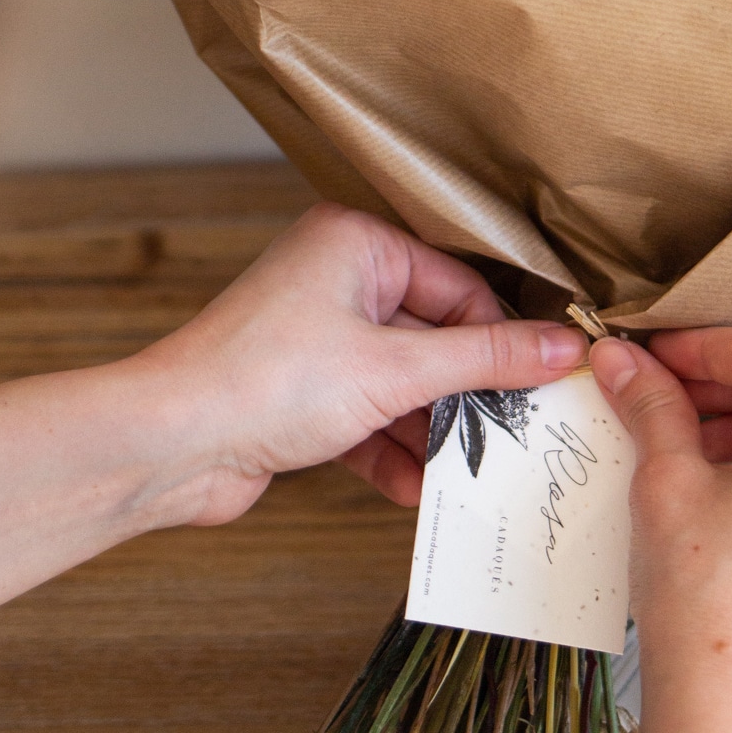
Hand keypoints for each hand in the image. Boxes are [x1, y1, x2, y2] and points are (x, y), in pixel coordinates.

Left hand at [135, 203, 586, 523]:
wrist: (168, 444)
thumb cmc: (264, 381)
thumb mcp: (396, 369)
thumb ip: (485, 360)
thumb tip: (563, 348)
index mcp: (356, 243)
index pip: (460, 286)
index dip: (501, 339)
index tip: (546, 383)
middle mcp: (335, 280)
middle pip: (434, 337)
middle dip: (464, 394)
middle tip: (512, 435)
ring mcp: (315, 338)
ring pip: (401, 383)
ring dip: (430, 431)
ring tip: (465, 472)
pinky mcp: (301, 392)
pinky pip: (367, 415)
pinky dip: (389, 450)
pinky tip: (413, 489)